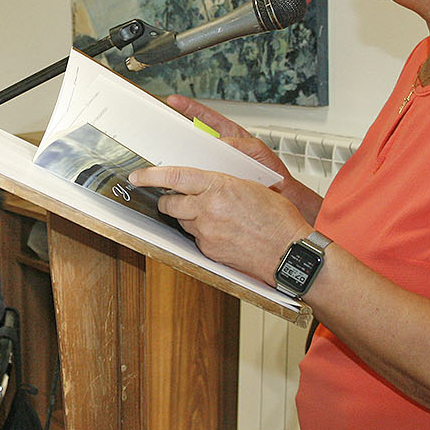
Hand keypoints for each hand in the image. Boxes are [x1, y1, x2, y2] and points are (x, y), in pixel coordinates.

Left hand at [129, 164, 309, 283]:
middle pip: (170, 203)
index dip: (152, 176)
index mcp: (219, 187)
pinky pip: (196, 239)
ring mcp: (207, 233)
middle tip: (176, 198)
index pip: (176, 177)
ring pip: (183, 221)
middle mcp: (208, 210)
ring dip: (189, 216)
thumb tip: (208, 183)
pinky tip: (221, 232)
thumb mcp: (252, 187)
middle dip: (169, 200)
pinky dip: (202, 233)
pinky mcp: (210, 251)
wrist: (290, 253)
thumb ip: (225, 184)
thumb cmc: (279, 220)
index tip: (139, 176)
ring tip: (212, 215)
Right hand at [164, 94, 293, 181]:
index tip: (174, 100)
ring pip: (195, 155)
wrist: (277, 193)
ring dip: (182, 156)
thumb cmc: (270, 171)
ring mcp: (216, 161)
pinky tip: (182, 177)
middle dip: (178, 129)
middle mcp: (221, 146)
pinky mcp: (214, 177)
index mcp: (230, 134)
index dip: (189, 107)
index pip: (206, 117)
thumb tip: (224, 143)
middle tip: (162, 126)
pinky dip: (190, 175)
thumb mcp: (258, 152)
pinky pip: (199, 173)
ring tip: (168, 153)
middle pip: (195, 134)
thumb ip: (242, 144)